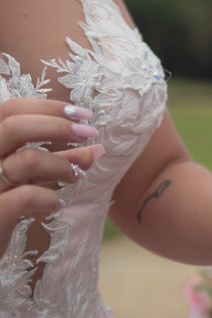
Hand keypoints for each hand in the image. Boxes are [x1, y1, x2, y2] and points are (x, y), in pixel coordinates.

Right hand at [0, 98, 102, 254]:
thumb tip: (96, 148)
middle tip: (90, 133)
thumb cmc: (4, 210)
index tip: (84, 115)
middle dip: (59, 126)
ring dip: (62, 166)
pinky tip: (57, 206)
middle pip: (14, 126)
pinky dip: (50, 198)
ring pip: (26, 161)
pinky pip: (25, 197)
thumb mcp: (30, 181)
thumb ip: (58, 162)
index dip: (49, 108)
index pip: (10, 110)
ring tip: (76, 177)